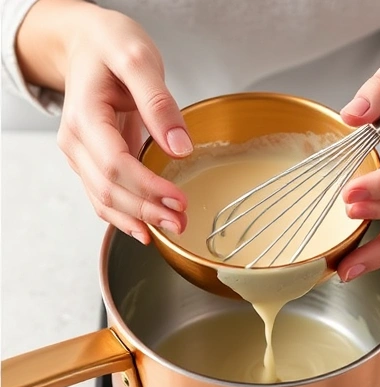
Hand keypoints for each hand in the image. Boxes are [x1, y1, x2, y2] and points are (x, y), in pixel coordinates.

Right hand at [17, 0, 190, 242]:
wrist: (88, 43)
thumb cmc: (110, 46)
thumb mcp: (139, 61)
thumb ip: (159, 103)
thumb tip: (180, 146)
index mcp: (85, 116)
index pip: (114, 164)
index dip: (147, 187)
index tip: (179, 199)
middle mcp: (76, 139)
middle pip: (108, 188)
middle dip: (146, 210)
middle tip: (182, 221)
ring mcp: (81, 152)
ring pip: (103, 198)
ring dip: (137, 218)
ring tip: (172, 227)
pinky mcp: (92, 159)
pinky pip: (103, 195)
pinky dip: (124, 215)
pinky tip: (145, 229)